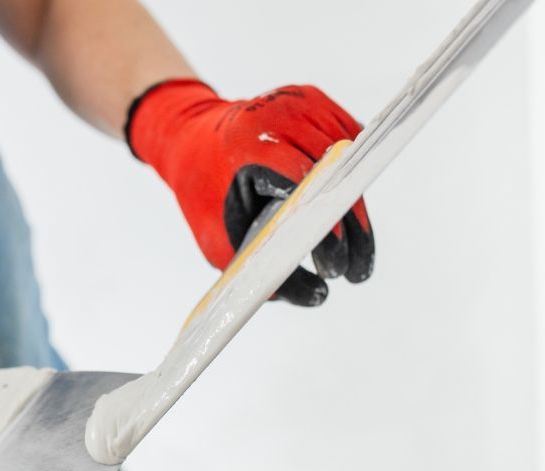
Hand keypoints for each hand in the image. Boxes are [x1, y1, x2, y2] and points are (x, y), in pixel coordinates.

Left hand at [127, 80, 374, 305]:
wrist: (190, 139)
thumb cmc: (203, 194)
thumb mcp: (216, 239)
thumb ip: (257, 269)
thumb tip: (313, 298)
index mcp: (247, 143)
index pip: (300, 181)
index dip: (322, 224)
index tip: (336, 263)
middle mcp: (277, 114)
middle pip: (333, 174)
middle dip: (348, 227)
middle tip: (354, 273)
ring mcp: (299, 100)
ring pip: (348, 160)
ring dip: (352, 206)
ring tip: (353, 251)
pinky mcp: (313, 98)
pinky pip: (347, 144)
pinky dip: (349, 179)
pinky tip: (344, 214)